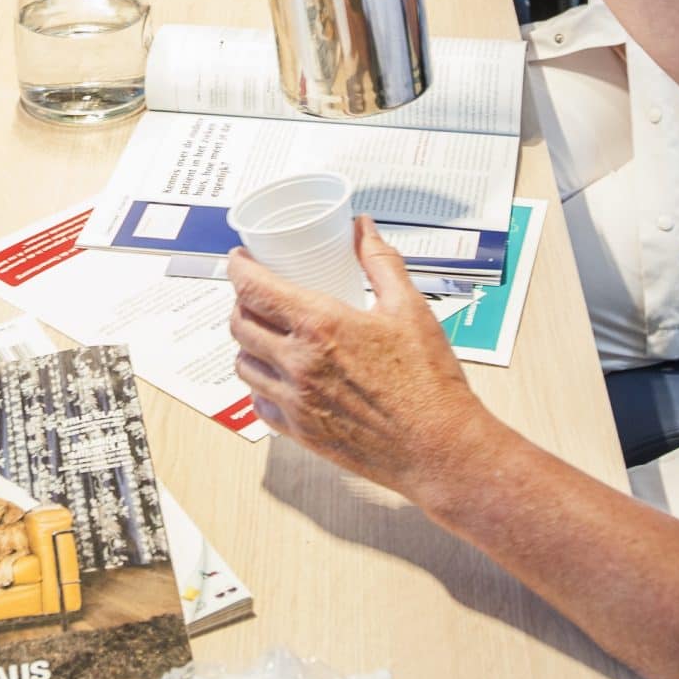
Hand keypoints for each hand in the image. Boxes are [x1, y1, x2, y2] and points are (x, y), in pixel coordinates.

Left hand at [227, 218, 493, 497]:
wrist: (440, 448)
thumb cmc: (429, 383)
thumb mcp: (410, 308)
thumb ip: (380, 262)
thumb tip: (362, 229)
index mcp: (321, 326)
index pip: (253, 289)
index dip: (238, 268)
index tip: (240, 260)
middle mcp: (298, 364)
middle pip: (239, 324)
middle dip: (240, 302)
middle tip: (254, 294)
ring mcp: (296, 401)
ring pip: (242, 364)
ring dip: (246, 344)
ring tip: (265, 334)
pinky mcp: (300, 432)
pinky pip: (258, 403)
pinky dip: (259, 384)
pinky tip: (277, 376)